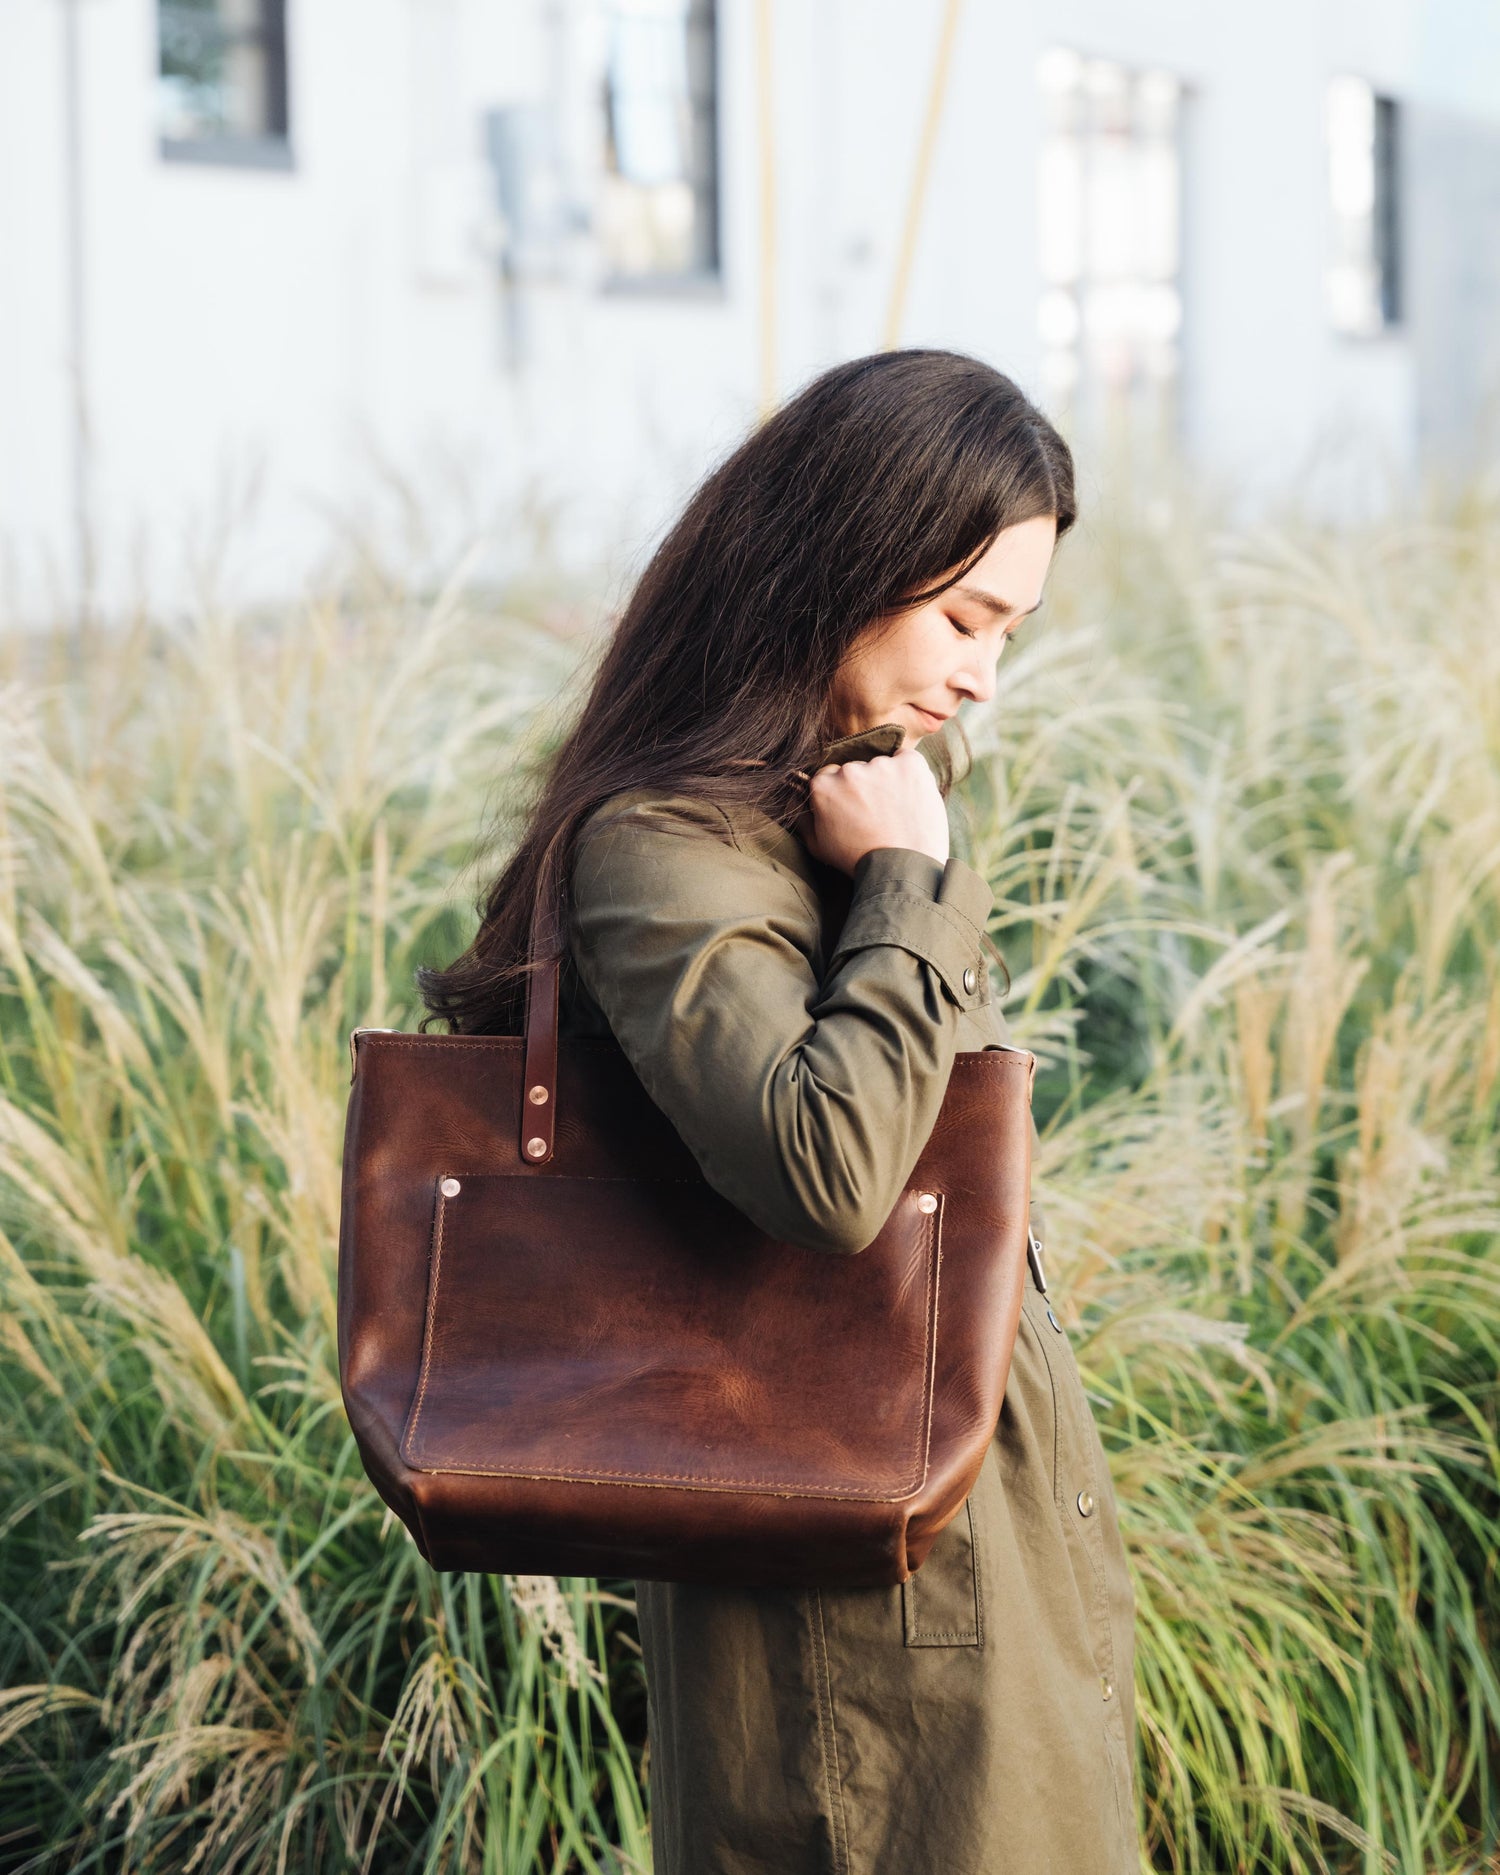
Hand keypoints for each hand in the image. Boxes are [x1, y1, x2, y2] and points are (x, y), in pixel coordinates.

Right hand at [800, 747, 949, 874]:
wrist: (901, 869)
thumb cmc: (858, 860)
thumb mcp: (818, 845)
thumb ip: (803, 818)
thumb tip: (795, 797)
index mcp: (823, 785)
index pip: (831, 775)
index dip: (844, 793)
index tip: (855, 809)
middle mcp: (850, 771)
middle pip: (856, 769)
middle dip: (864, 786)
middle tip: (877, 813)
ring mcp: (881, 765)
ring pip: (882, 765)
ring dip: (887, 781)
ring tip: (897, 811)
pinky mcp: (909, 765)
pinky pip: (907, 759)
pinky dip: (909, 774)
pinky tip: (911, 797)